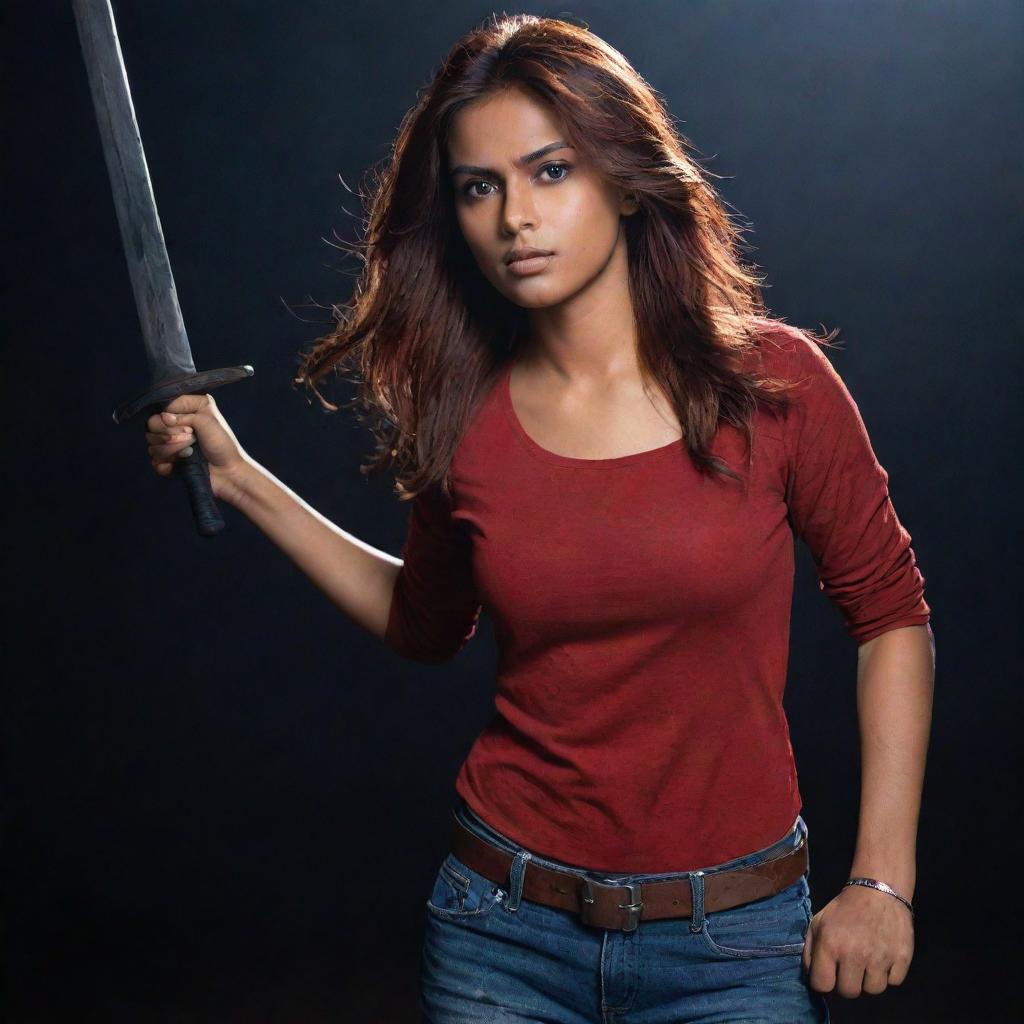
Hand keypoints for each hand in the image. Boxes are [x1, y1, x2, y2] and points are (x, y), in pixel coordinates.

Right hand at [144, 392, 252, 505]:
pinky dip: (167, 464)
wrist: (229, 472)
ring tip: (190, 452)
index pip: (162, 408)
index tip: (189, 428)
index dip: (170, 418)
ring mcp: (171, 445)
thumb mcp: (207, 420)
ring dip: (171, 449)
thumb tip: (163, 418)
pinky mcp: (169, 463)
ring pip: (151, 444)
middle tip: (191, 439)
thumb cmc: (222, 443)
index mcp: (186, 410)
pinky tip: (182, 464)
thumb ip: (183, 415)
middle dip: (169, 434)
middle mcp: (176, 425)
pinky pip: (155, 462)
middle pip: (151, 425)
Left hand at [802, 882, 913, 997]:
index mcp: (831, 945)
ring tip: (867, 961)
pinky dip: (888, 973)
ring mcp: (880, 959)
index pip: (822, 985)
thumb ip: (810, 952)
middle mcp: (855, 955)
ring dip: (869, 979)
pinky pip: (894, 982)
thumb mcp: (818, 923)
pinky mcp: (902, 959)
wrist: (878, 891)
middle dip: (847, 982)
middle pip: (849, 992)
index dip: (823, 982)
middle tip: (849, 968)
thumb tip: (812, 978)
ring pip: (873, 990)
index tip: (828, 975)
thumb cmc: (844, 909)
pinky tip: (883, 956)